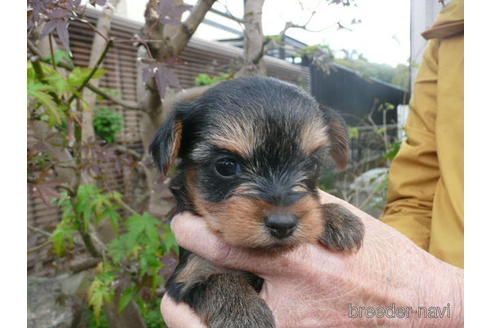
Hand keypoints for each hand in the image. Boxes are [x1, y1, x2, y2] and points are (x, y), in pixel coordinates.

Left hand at [161, 191, 462, 326]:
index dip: (195, 233)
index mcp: (299, 259)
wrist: (417, 303)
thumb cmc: (382, 257)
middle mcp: (290, 298)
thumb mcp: (343, 223)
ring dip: (207, 305)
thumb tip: (275, 194)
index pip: (230, 246)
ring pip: (231, 320)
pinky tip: (224, 312)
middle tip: (182, 264)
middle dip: (194, 274)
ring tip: (192, 295)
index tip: (179, 222)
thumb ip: (302, 209)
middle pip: (222, 287)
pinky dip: (232, 323)